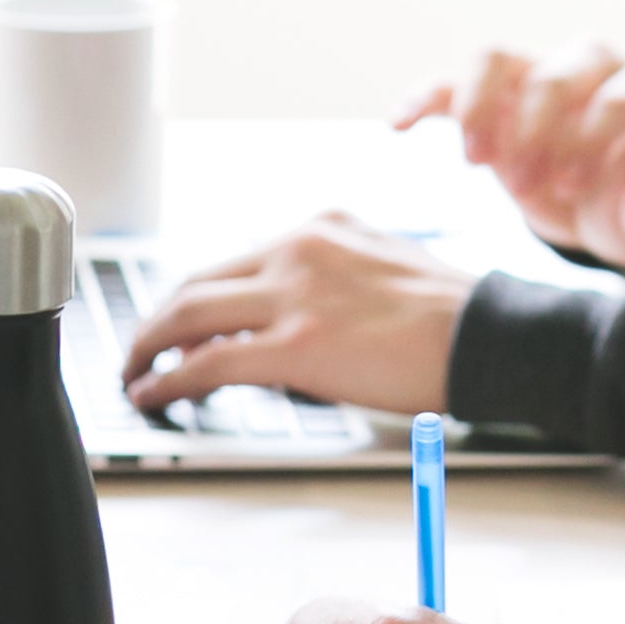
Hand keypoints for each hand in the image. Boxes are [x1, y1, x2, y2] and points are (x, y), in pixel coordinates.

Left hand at [118, 215, 472, 416]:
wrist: (491, 335)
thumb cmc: (449, 319)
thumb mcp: (379, 271)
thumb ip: (324, 284)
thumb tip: (277, 326)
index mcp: (320, 227)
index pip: (234, 262)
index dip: (193, 299)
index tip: (175, 324)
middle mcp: (298, 248)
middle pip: (197, 282)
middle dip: (156, 322)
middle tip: (138, 352)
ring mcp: (294, 293)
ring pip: (188, 316)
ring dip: (148, 349)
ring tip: (133, 377)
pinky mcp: (295, 343)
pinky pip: (208, 362)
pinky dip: (168, 381)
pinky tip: (152, 396)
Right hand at [397, 45, 624, 270]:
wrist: (611, 204)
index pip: (621, 93)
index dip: (593, 137)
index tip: (572, 187)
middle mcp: (597, 63)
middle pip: (556, 74)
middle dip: (537, 132)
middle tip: (526, 188)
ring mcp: (540, 72)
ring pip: (496, 58)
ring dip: (479, 109)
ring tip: (475, 164)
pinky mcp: (495, 95)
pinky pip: (451, 81)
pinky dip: (422, 98)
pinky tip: (397, 126)